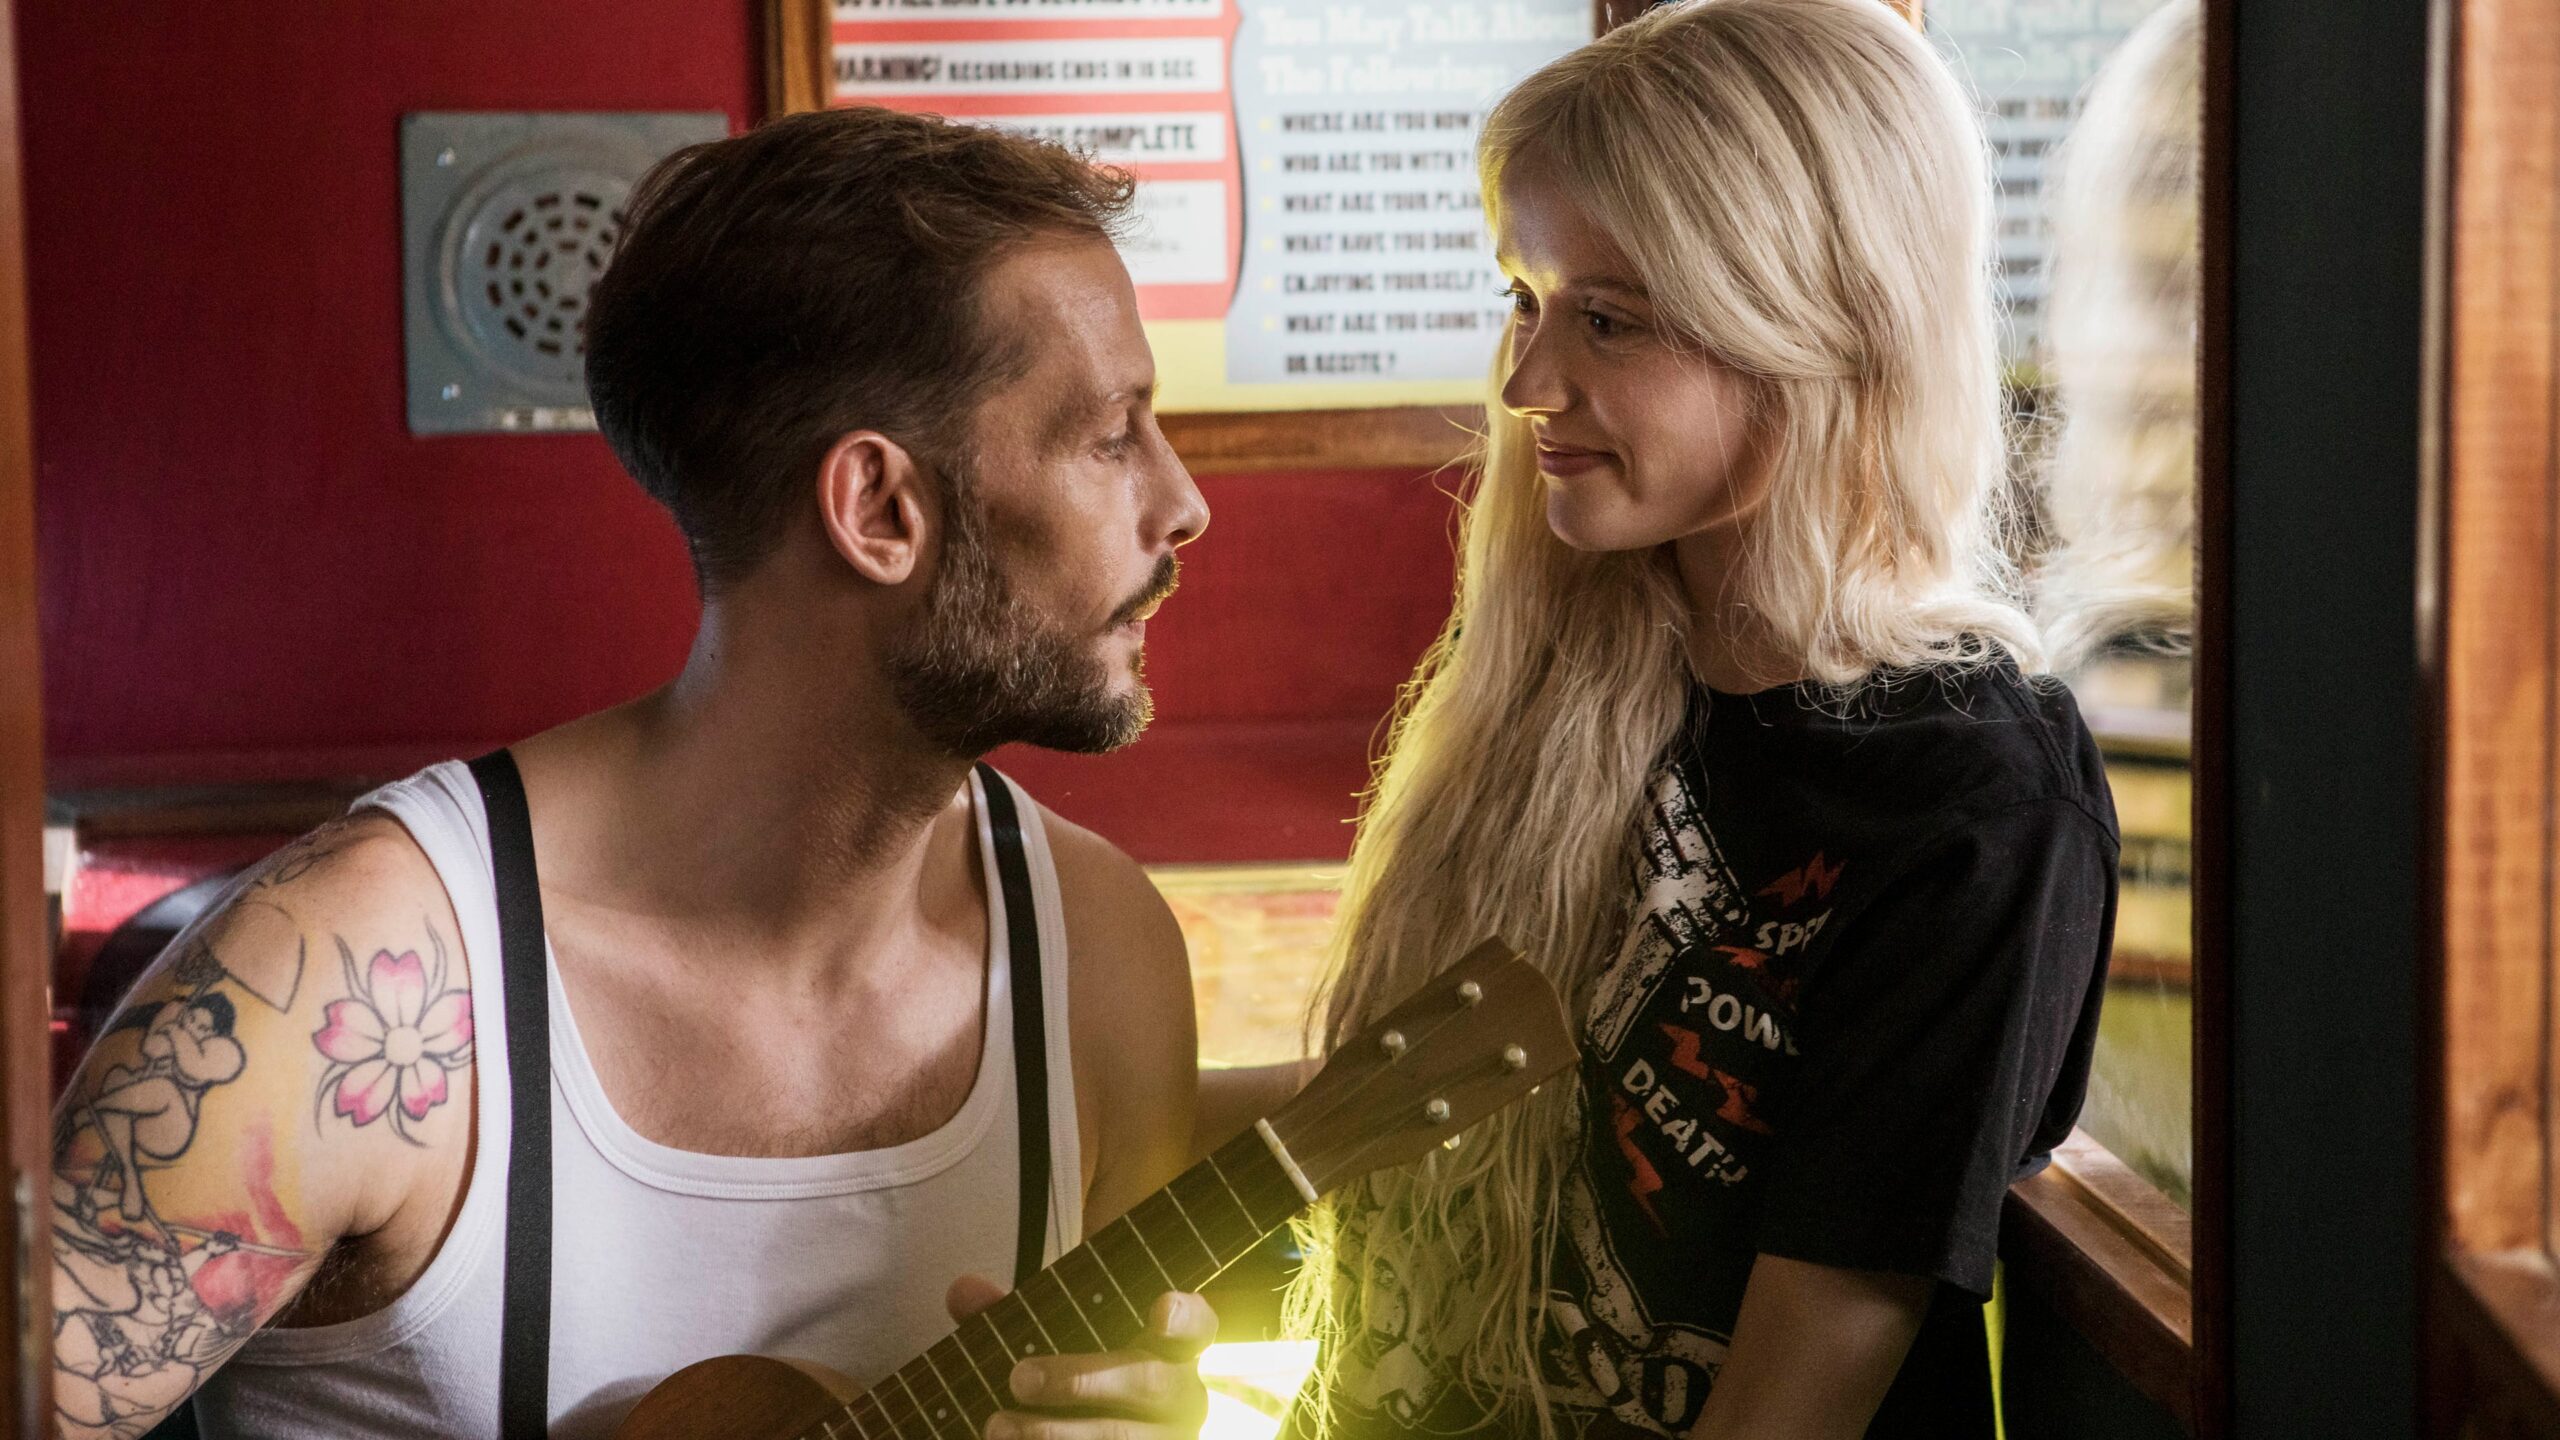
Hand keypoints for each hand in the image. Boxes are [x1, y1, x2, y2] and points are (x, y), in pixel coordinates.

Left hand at [944, 1274, 1215, 1439]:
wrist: (1101, 1419)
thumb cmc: (1084, 1372)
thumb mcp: (1062, 1338)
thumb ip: (1017, 1311)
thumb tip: (963, 1290)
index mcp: (1174, 1348)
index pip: (1196, 1324)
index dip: (1183, 1317)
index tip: (1160, 1312)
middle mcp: (1184, 1397)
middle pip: (1149, 1383)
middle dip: (1081, 1380)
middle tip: (1019, 1378)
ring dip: (1054, 1435)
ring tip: (998, 1427)